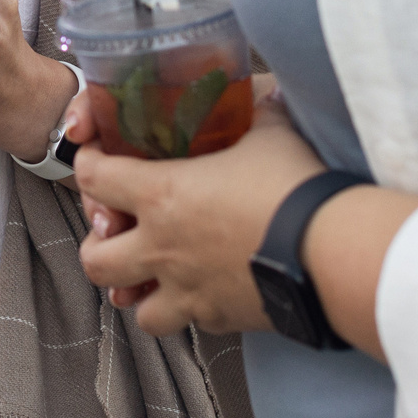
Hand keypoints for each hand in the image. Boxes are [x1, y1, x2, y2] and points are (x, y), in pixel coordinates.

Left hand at [76, 92, 324, 336]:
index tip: (96, 159)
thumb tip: (261, 93)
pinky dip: (184, 309)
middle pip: (93, 258)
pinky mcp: (216, 319)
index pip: (90, 176)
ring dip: (137, 289)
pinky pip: (184, 323)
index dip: (86, 163)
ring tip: (154, 273)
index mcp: (161, 195)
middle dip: (100, 244)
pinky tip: (201, 291)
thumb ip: (251, 113)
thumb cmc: (296, 186)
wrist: (332, 253)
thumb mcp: (269, 131)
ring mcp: (186, 290)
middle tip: (121, 231)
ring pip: (131, 306)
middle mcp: (161, 248)